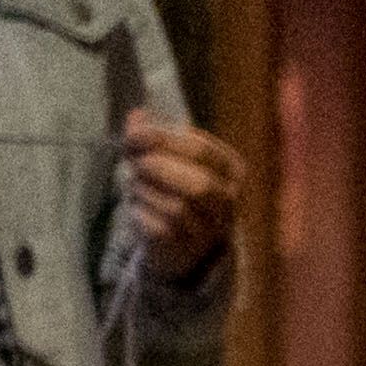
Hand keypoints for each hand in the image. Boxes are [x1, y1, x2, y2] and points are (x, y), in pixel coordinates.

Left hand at [122, 111, 240, 282]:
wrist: (175, 240)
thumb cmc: (169, 188)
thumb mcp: (163, 156)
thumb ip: (150, 136)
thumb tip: (136, 115)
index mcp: (232, 172)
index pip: (202, 150)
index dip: (162, 138)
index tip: (132, 135)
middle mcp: (229, 204)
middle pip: (199, 184)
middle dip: (159, 169)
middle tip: (135, 163)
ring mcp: (211, 230)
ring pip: (177, 208)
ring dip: (146, 192)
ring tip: (136, 186)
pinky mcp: (186, 249)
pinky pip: (159, 228)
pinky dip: (140, 213)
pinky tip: (137, 208)